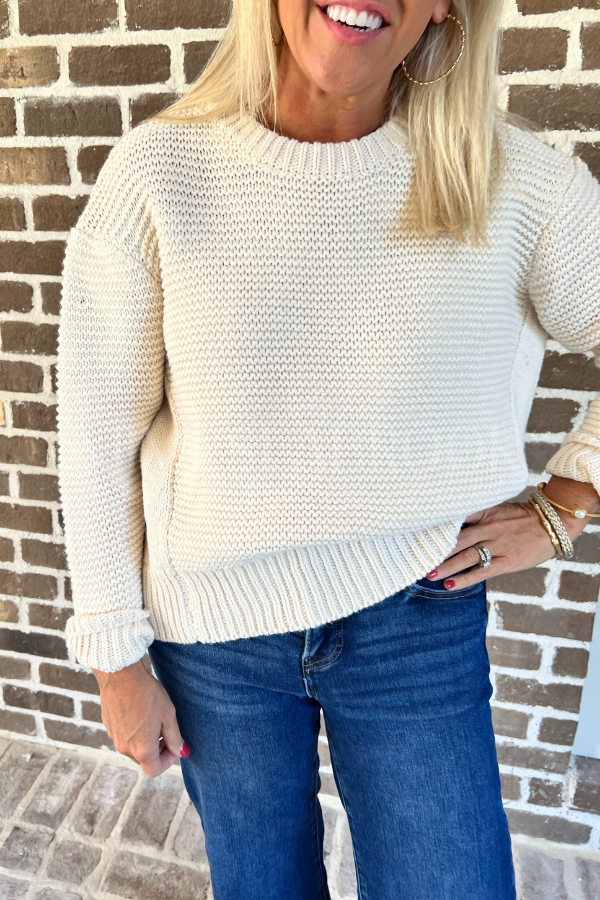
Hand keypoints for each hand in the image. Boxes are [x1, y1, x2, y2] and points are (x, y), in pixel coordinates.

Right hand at [92, 658, 189, 777]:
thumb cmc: (147, 694)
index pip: (155, 770)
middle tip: (166, 731)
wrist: (121, 676)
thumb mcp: (168, 715)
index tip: (174, 746)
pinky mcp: (109, 726)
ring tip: (153, 719)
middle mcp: (125, 748)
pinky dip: (133, 732)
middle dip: (157, 751)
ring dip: (145, 741)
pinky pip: (124, 736)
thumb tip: (181, 753)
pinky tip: (139, 712)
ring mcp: (115, 738)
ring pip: (133, 748)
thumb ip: (175, 738)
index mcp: (142, 749)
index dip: (167, 761)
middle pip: (143, 760)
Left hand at [427, 475, 598, 590]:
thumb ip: (476, 515)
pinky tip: (450, 585)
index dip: (435, 525)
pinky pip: (482, 571)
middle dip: (436, 550)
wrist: (552, 524)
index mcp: (485, 513)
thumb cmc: (521, 518)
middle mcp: (489, 528)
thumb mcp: (498, 508)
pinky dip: (465, 578)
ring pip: (466, 556)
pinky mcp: (507, 561)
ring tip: (428, 573)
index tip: (415, 531)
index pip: (456, 518)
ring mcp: (498, 545)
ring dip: (445, 566)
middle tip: (415, 557)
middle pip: (457, 540)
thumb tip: (448, 521)